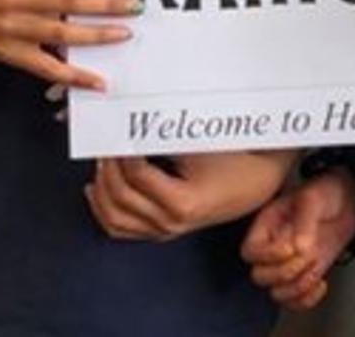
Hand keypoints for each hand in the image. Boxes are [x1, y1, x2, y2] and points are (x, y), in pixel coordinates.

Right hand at [0, 0, 137, 90]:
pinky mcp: (12, 54)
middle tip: (135, 6)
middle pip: (70, 1)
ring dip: (97, 35)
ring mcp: (14, 28)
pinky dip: (74, 75)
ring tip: (124, 33)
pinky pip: (48, 68)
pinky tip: (98, 80)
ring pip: (63, 34)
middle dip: (107, 4)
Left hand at [86, 151, 292, 240]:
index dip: (120, 152)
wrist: (258, 183)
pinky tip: (96, 190)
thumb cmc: (234, 161)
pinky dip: (104, 210)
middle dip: (106, 167)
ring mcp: (165, 231)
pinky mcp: (162, 232)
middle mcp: (170, 223)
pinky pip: (121, 230)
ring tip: (102, 162)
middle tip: (105, 143)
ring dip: (101, 188)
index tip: (116, 131)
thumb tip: (129, 123)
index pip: (135, 175)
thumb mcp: (200, 144)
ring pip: (114, 218)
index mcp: (181, 202)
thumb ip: (162, 136)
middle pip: (119, 197)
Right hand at [242, 170, 354, 309]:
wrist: (347, 201)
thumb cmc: (325, 192)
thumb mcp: (313, 199)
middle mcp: (273, 248)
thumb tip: (298, 248)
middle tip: (306, 257)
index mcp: (266, 226)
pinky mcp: (305, 276)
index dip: (267, 255)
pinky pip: (297, 302)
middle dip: (284, 273)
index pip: (250, 252)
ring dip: (298, 287)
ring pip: (277, 293)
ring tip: (315, 268)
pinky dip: (309, 300)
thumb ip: (304, 221)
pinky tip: (322, 283)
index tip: (290, 248)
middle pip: (259, 276)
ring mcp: (288, 265)